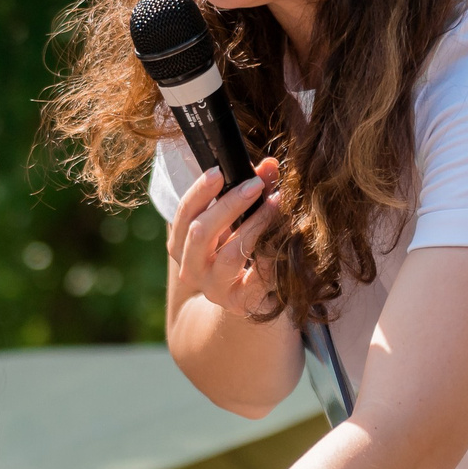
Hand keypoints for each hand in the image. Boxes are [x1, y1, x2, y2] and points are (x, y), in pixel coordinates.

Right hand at [168, 156, 282, 323]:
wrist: (243, 299)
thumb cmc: (235, 250)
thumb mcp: (234, 221)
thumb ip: (249, 191)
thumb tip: (269, 165)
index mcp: (181, 246)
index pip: (183, 216)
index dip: (199, 192)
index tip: (220, 171)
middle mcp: (192, 269)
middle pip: (201, 233)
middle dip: (228, 204)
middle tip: (255, 184)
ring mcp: (215, 289)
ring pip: (230, 254)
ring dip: (254, 225)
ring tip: (275, 203)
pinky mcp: (241, 302)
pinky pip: (259, 278)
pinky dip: (272, 254)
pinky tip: (286, 235)